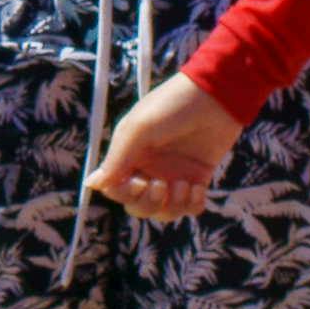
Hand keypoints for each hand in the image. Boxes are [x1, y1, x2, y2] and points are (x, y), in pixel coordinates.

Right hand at [84, 71, 246, 226]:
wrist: (218, 97)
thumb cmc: (174, 106)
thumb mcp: (140, 129)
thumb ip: (117, 159)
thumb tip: (92, 184)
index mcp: (129, 155)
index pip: (115, 189)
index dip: (125, 194)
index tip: (141, 181)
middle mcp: (148, 168)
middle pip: (138, 206)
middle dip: (149, 203)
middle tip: (162, 185)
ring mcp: (173, 175)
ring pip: (163, 211)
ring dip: (173, 206)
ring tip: (185, 184)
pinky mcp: (197, 179)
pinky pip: (189, 208)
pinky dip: (192, 205)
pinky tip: (198, 187)